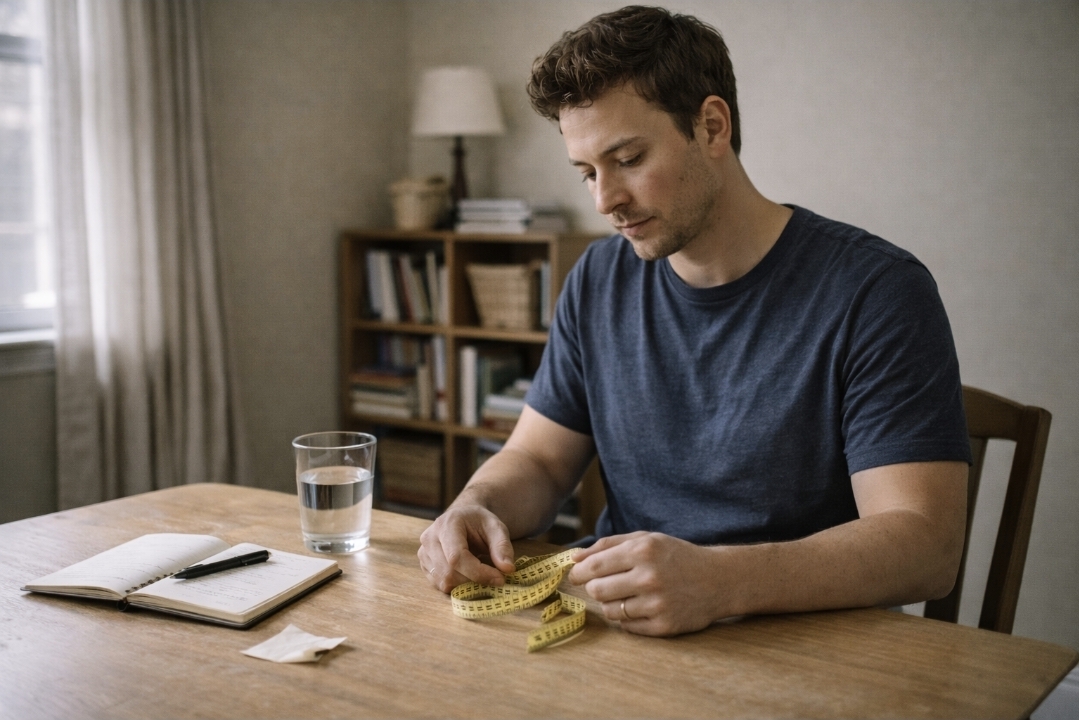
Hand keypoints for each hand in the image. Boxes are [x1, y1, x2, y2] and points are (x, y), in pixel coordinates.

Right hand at [418, 502, 516, 592]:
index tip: (500, 578)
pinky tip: (469, 573)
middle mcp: (429, 538)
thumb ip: (502, 546)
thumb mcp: (496, 527)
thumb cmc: (479, 523)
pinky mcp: (424, 565)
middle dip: (475, 581)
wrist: (463, 518)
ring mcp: (423, 553)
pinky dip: (459, 585)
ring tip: (481, 572)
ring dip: (467, 585)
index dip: (479, 573)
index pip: (457, 557)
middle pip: (449, 573)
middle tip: (495, 578)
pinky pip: (441, 585)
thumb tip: (507, 569)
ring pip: (444, 582)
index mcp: (446, 524)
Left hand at [568, 532, 724, 635]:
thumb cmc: (676, 556)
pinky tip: (641, 606)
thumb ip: (607, 545)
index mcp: (642, 551)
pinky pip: (627, 627)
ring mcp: (657, 604)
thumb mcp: (645, 539)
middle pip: (597, 591)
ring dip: (611, 603)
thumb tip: (573, 558)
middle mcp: (649, 578)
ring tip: (626, 594)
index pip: (593, 566)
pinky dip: (628, 617)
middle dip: (594, 588)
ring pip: (610, 611)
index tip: (576, 575)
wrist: (718, 579)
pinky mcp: (664, 626)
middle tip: (603, 584)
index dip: (579, 572)